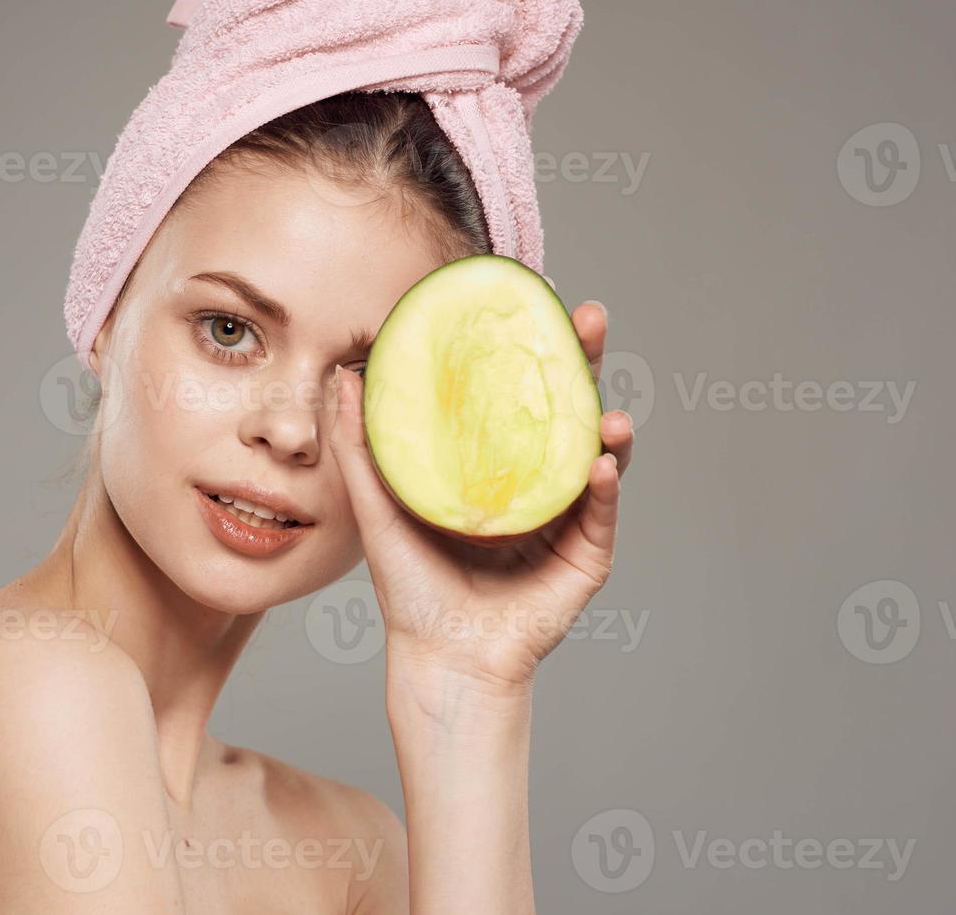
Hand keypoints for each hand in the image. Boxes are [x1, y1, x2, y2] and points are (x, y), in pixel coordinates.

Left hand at [328, 295, 634, 697]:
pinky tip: (599, 463)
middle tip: (590, 319)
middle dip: (584, 361)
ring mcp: (568, 515)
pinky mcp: (587, 556)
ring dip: (608, 426)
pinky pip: (600, 514)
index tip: (535, 298)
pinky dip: (603, 488)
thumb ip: (363, 445)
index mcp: (498, 462)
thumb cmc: (412, 587)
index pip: (519, 390)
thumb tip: (346, 373)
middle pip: (568, 407)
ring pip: (598, 455)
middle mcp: (538, 480)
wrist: (439, 657)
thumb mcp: (381, 506)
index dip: (531, 345)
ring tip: (608, 410)